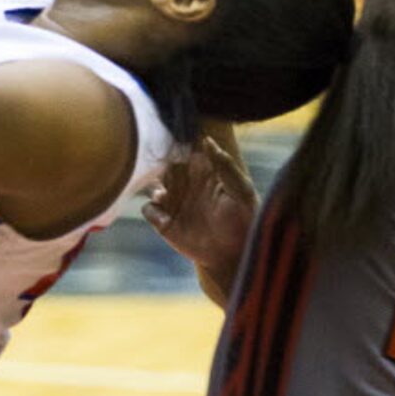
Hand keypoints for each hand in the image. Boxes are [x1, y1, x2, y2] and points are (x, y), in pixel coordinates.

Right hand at [141, 131, 257, 282]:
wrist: (236, 254)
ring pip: (152, 185)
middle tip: (166, 172)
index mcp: (203, 171)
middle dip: (159, 166)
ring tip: (165, 196)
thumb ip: (225, 165)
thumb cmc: (245, 219)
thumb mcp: (241, 190)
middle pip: (163, 166)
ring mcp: (174, 202)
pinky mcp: (165, 223)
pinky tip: (165, 218)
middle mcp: (186, 184)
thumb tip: (207, 140)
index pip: (183, 151)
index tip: (174, 147)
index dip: (176, 146)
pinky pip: (149, 209)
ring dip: (154, 187)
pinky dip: (152, 210)